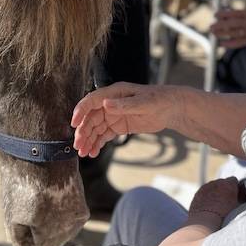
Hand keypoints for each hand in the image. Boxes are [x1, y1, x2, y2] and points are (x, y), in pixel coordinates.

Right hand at [71, 82, 185, 157]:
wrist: (171, 108)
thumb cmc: (159, 99)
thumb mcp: (144, 102)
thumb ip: (125, 104)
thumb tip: (106, 104)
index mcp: (114, 92)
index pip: (92, 101)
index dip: (81, 111)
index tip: (74, 124)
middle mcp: (110, 103)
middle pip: (91, 118)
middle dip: (83, 131)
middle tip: (78, 146)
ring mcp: (114, 115)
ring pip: (95, 128)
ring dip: (88, 140)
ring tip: (83, 153)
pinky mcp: (119, 126)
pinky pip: (104, 135)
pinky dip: (98, 143)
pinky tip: (93, 152)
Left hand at [187, 177, 239, 224]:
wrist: (206, 219)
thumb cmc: (224, 214)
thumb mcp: (237, 205)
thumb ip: (237, 197)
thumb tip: (238, 198)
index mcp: (229, 184)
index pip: (233, 180)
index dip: (234, 187)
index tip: (234, 194)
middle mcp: (218, 182)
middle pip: (222, 182)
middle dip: (224, 189)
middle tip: (225, 200)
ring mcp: (207, 185)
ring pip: (213, 186)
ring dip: (215, 192)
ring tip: (216, 204)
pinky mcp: (199, 191)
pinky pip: (204, 191)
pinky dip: (206, 196)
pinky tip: (208, 205)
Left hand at [210, 9, 245, 48]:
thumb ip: (239, 15)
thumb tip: (223, 16)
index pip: (235, 13)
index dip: (224, 14)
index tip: (215, 15)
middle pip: (233, 23)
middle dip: (220, 25)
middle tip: (211, 26)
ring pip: (234, 33)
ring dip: (222, 33)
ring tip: (214, 33)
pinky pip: (239, 43)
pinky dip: (229, 44)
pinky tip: (221, 43)